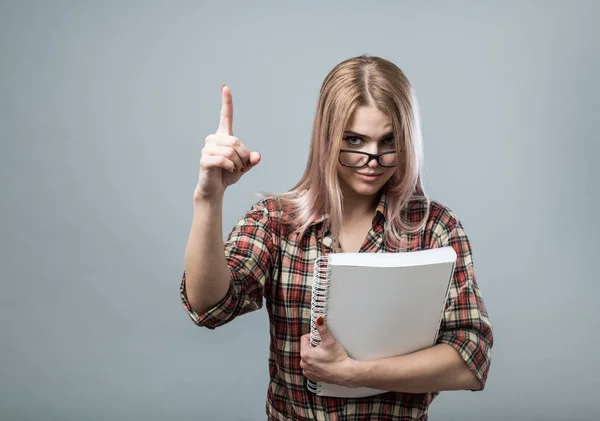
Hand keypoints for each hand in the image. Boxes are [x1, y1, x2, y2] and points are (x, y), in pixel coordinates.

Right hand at [195, 85, 260, 199]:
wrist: (215, 188)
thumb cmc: (228, 174)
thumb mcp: (244, 166)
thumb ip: (251, 160)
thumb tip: (257, 156)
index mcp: (224, 136)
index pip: (225, 116)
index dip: (226, 102)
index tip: (225, 87)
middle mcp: (214, 138)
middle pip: (235, 141)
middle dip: (243, 156)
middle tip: (241, 166)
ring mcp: (207, 148)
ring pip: (230, 151)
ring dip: (237, 163)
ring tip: (234, 169)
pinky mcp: (204, 159)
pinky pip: (223, 160)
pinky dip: (230, 167)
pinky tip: (229, 170)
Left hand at [300, 317, 355, 386]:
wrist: (345, 373)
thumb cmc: (337, 358)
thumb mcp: (329, 341)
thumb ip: (322, 329)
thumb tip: (318, 319)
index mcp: (305, 354)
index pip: (304, 339)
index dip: (313, 336)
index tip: (320, 339)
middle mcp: (304, 363)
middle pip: (306, 348)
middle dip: (314, 346)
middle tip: (324, 348)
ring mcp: (308, 371)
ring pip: (308, 358)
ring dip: (314, 356)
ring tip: (325, 356)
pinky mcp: (312, 377)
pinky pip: (310, 367)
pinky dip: (315, 364)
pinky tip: (323, 363)